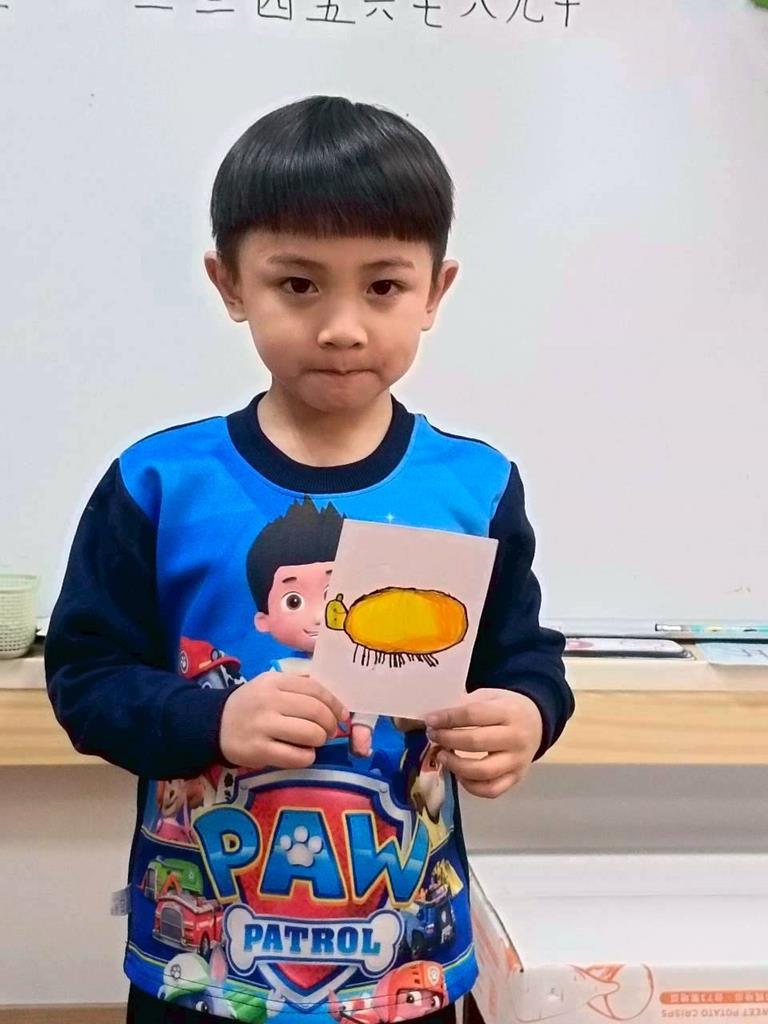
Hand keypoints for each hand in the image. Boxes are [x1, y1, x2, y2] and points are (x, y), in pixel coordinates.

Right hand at [219, 673, 347, 770]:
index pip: (315, 689)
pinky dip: (307, 757)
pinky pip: (297, 756)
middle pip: (316, 712)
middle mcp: (269, 701)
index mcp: (275, 681)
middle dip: (330, 724)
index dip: (335, 703)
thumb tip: (335, 698)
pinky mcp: (259, 750)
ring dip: (320, 740)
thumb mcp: (271, 684)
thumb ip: (299, 686)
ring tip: (314, 741)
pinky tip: (303, 754)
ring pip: (310, 734)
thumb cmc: (252, 704)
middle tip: (330, 731)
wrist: (215, 724)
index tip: (342, 714)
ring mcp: (262, 726)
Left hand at [425, 689, 542, 798]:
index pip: (473, 714)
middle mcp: (516, 738)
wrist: (536, 722)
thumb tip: (434, 719)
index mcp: (509, 711)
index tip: (430, 720)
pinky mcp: (516, 779)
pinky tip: (459, 773)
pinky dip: (470, 785)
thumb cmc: (505, 707)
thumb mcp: (488, 696)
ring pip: (482, 772)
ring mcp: (518, 761)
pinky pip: (491, 790)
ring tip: (442, 756)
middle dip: (447, 739)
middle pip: (475, 742)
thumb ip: (464, 705)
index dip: (448, 718)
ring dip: (455, 765)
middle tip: (433, 735)